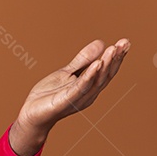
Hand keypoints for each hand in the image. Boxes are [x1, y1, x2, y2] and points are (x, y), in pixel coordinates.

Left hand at [9, 38, 129, 155]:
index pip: (106, 71)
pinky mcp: (66, 101)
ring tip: (112, 50)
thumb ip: (83, 60)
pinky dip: (89, 76)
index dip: (116, 57)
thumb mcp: (67, 73)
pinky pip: (80, 87)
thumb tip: (101, 43)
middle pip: (105, 75)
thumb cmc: (49, 95)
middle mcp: (88, 94)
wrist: (31, 114)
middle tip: (124, 43)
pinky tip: (97, 64)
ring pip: (96, 80)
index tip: (125, 42)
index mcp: (89, 87)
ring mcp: (78, 98)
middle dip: (115, 59)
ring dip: (105, 64)